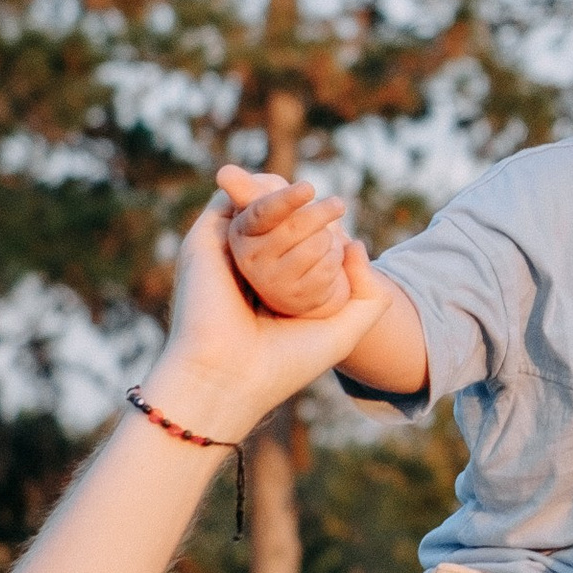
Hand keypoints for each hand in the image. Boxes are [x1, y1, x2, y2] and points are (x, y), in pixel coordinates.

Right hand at [152, 194, 388, 446]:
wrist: (229, 378)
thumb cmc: (285, 363)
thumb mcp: (345, 332)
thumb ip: (368, 293)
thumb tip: (357, 244)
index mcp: (272, 292)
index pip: (300, 247)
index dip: (326, 233)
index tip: (347, 238)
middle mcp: (245, 272)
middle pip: (281, 223)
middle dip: (311, 210)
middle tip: (338, 205)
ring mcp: (223, 255)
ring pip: (260, 207)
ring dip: (290, 197)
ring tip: (323, 198)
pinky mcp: (203, 242)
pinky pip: (235, 203)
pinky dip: (264, 194)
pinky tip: (296, 197)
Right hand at [217, 163, 355, 318]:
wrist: (300, 282)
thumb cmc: (281, 230)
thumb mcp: (264, 207)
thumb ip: (246, 188)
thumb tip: (223, 173)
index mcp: (241, 231)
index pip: (264, 212)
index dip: (287, 199)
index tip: (309, 187)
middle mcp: (250, 259)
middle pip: (298, 225)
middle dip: (324, 211)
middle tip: (337, 204)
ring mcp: (272, 281)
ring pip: (318, 243)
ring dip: (330, 239)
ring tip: (321, 242)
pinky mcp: (298, 298)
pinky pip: (329, 265)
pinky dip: (335, 258)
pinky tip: (325, 264)